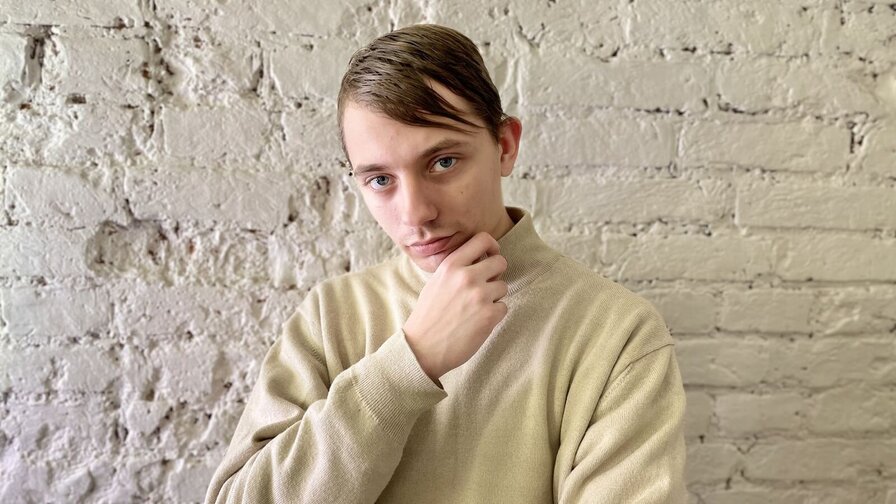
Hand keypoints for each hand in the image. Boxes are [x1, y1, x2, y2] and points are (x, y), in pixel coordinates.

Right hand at [403, 232, 508, 381]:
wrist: (422, 348)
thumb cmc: (428, 316)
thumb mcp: (436, 282)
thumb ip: (457, 268)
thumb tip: (480, 259)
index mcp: (452, 265)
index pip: (483, 239)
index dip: (492, 247)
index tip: (491, 256)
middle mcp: (467, 276)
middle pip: (500, 262)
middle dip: (496, 274)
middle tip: (486, 286)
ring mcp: (480, 295)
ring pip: (503, 287)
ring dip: (494, 297)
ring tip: (476, 308)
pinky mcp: (489, 315)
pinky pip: (503, 307)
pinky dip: (494, 315)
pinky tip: (477, 321)